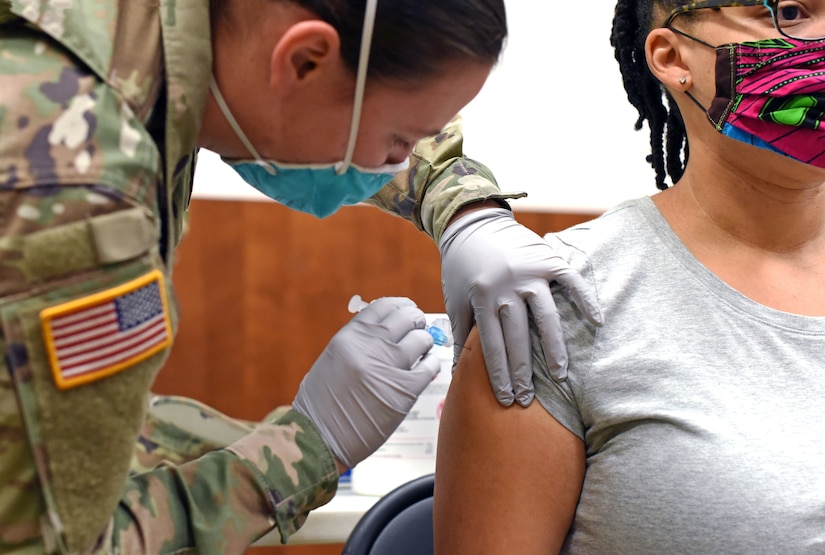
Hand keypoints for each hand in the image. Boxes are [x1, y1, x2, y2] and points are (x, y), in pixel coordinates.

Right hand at [291, 297, 439, 468]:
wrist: (317, 439)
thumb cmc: (320, 404)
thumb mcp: (332, 360)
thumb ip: (357, 342)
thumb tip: (385, 330)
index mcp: (349, 336)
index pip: (383, 306)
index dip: (400, 306)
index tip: (407, 309)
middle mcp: (369, 346)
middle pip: (406, 318)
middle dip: (416, 320)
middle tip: (418, 327)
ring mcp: (388, 368)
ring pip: (421, 339)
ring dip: (425, 342)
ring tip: (423, 349)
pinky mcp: (403, 392)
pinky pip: (429, 367)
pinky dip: (431, 365)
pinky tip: (426, 368)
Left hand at [439, 207, 601, 406]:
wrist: (472, 222)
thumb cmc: (460, 267)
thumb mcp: (455, 299)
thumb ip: (461, 335)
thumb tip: (459, 375)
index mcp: (481, 297)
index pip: (492, 345)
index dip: (500, 375)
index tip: (507, 399)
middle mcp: (507, 286)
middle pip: (519, 337)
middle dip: (523, 372)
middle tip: (529, 398)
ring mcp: (530, 273)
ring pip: (546, 317)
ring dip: (554, 348)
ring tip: (559, 375)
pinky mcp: (548, 259)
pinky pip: (572, 282)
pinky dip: (586, 300)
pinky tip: (597, 322)